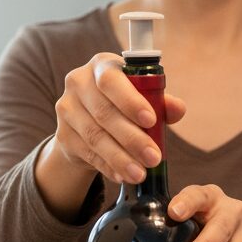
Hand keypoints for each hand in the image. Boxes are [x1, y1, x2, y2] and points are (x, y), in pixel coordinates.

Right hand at [50, 53, 186, 184]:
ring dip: (120, 158)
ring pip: (95, 137)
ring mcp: (67, 109)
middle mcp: (78, 82)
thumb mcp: (144, 98)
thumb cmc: (124, 103)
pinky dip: (108, 166)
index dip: (130, 101)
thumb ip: (162, 102)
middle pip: (104, 113)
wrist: (89, 121)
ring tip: (140, 173)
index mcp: (102, 66)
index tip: (151, 121)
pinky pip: (88, 153)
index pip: (111, 80)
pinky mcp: (63, 134)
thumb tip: (178, 109)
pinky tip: (123, 175)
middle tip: (153, 158)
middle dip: (132, 139)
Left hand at [169, 185, 241, 241]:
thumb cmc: (203, 227)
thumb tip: (135, 231)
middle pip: (221, 228)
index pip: (199, 195)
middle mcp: (234, 212)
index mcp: (211, 197)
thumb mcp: (190, 218)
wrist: (240, 240)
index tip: (174, 213)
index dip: (187, 202)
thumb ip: (168, 222)